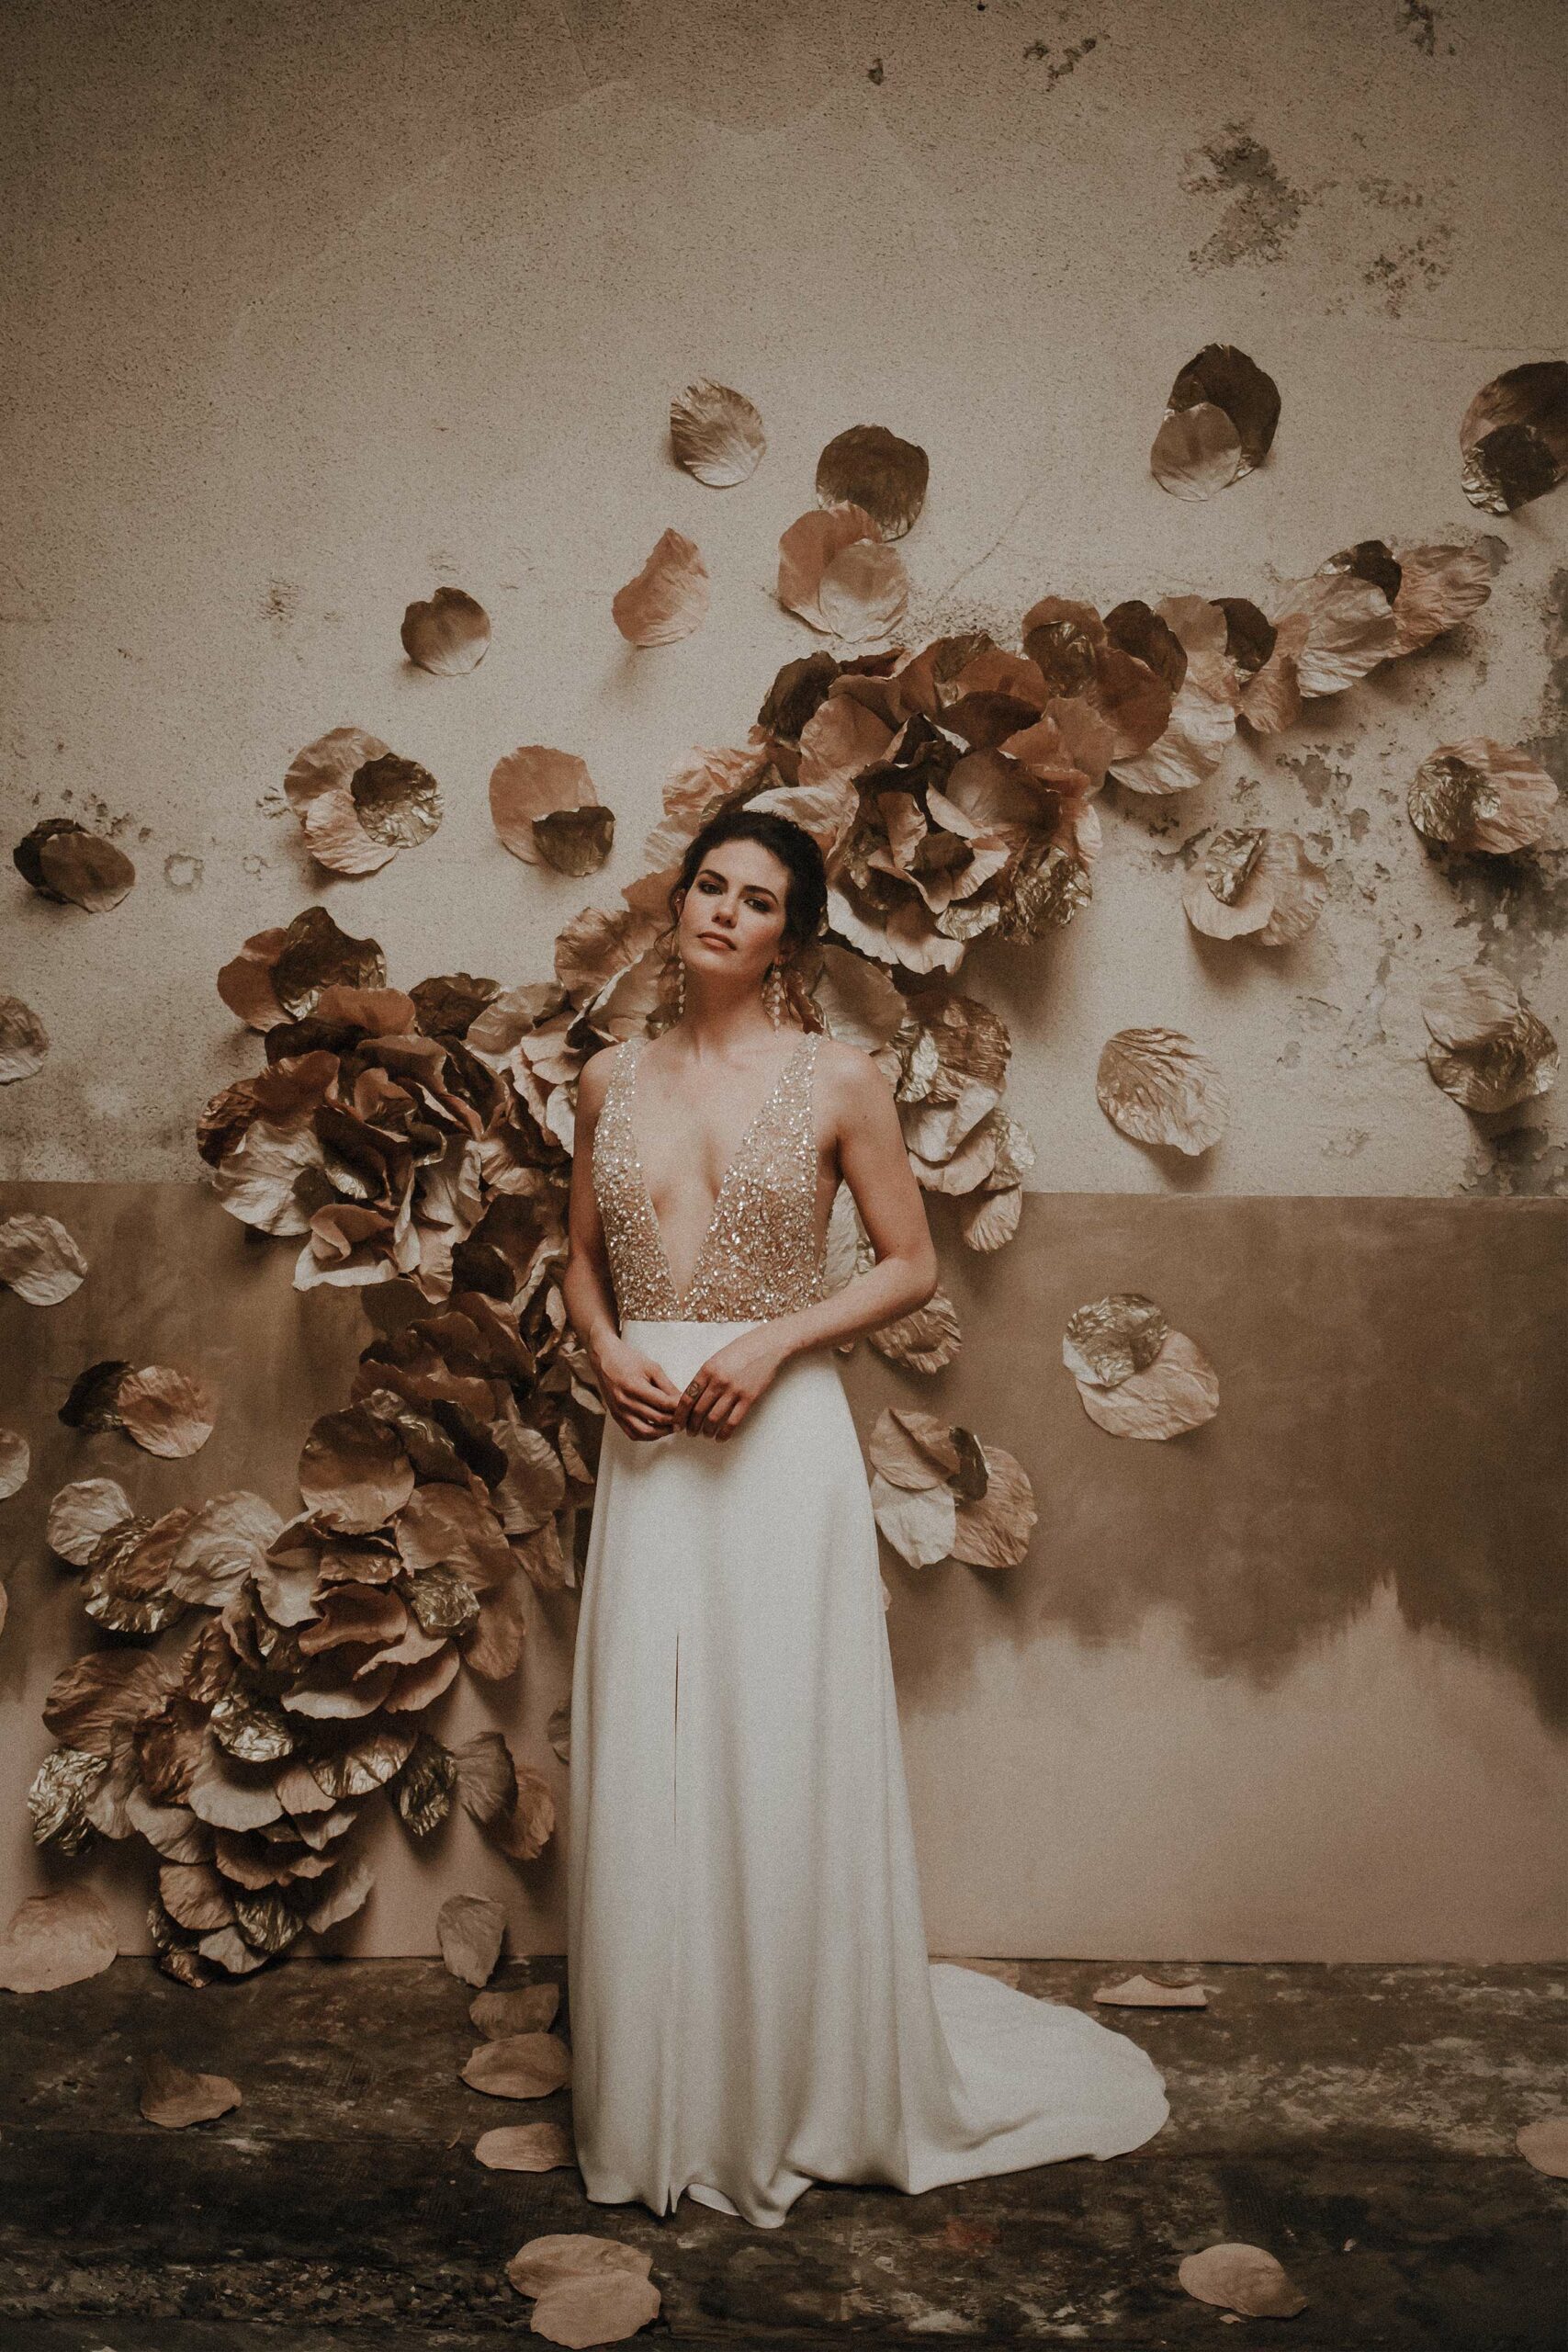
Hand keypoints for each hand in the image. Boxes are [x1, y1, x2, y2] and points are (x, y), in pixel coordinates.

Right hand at [590, 1335, 683, 1440]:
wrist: (604, 1359)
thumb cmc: (628, 1359)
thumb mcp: (651, 1367)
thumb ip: (667, 1386)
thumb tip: (683, 1400)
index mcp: (634, 1387)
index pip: (663, 1403)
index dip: (680, 1407)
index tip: (691, 1407)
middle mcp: (625, 1402)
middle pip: (657, 1419)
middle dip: (675, 1420)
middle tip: (687, 1418)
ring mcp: (619, 1412)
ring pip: (646, 1432)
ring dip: (663, 1432)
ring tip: (674, 1426)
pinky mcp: (616, 1417)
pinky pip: (633, 1434)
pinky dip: (648, 1436)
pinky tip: (658, 1429)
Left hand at [672, 1328, 788, 1441]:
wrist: (767, 1346)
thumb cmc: (741, 1350)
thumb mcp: (717, 1359)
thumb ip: (705, 1377)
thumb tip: (693, 1398)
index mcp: (707, 1370)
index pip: (686, 1398)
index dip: (679, 1415)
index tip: (677, 1424)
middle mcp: (718, 1381)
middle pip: (698, 1411)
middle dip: (691, 1426)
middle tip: (690, 1432)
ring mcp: (734, 1390)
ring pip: (713, 1419)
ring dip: (706, 1431)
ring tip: (705, 1435)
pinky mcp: (749, 1398)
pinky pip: (733, 1421)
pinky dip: (724, 1433)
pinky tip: (721, 1438)